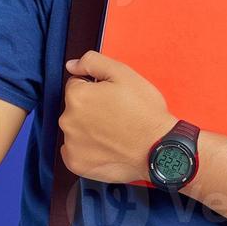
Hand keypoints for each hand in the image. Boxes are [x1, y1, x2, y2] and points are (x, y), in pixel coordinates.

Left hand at [58, 50, 175, 184]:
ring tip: (114, 133)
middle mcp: (68, 120)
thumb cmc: (145, 112)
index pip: (77, 85)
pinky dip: (86, 150)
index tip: (112, 98)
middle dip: (90, 109)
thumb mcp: (124, 74)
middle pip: (75, 108)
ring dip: (88, 129)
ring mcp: (71, 144)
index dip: (96, 89)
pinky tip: (105, 148)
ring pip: (75, 129)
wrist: (158, 148)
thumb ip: (93, 62)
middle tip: (116, 115)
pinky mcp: (76, 163)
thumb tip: (72, 65)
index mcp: (77, 96)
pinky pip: (74, 151)